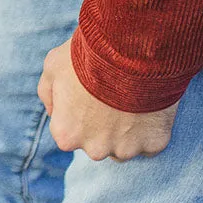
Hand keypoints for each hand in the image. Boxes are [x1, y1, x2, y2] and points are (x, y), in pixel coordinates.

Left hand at [38, 37, 178, 159]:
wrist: (129, 52)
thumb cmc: (86, 58)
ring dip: (124, 130)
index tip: (84, 93)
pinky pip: (149, 141)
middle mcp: (95, 150)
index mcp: (66, 134)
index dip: (75, 109)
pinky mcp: (154, 145)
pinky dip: (148, 128)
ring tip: (126, 99)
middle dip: (99, 124)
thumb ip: (48, 95)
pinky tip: (145, 105)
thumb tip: (54, 112)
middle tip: (107, 95)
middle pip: (95, 141)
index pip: (67, 130)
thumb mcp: (52, 68)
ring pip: (122, 145)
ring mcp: (126, 149)